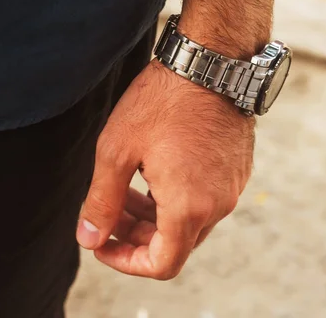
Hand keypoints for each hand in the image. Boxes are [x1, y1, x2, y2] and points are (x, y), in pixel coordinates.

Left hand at [76, 59, 254, 279]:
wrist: (210, 60)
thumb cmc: (161, 102)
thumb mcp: (117, 151)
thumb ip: (101, 202)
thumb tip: (89, 239)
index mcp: (189, 208)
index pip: (161, 264)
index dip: (126, 261)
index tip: (102, 244)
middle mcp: (217, 205)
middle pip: (174, 243)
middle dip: (135, 235)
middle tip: (107, 211)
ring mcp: (231, 186)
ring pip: (189, 222)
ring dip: (153, 215)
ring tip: (124, 188)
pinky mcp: (236, 169)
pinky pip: (204, 199)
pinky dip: (174, 198)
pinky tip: (152, 171)